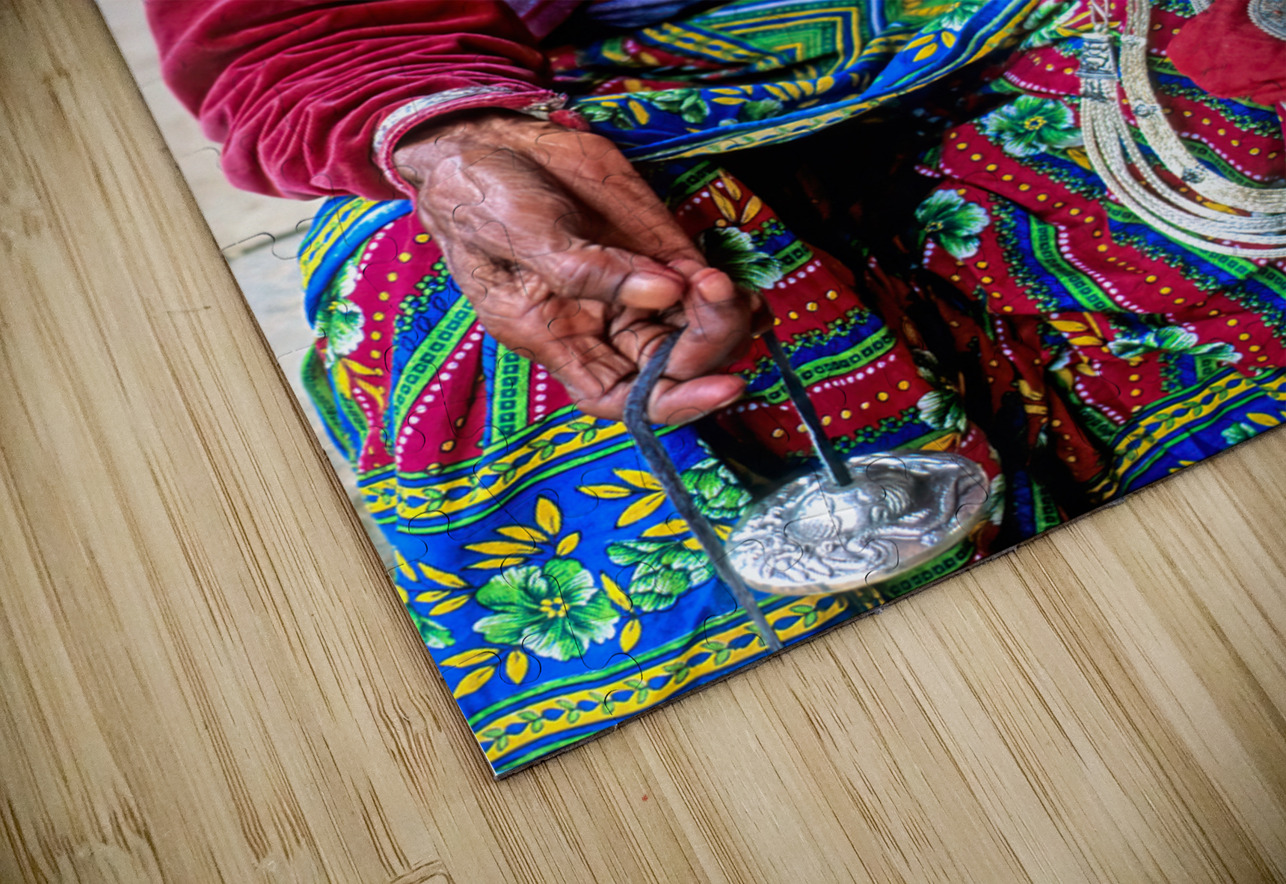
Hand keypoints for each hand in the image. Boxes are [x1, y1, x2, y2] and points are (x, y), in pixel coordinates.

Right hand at [391, 110, 756, 423]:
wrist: (481, 142)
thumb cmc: (481, 198)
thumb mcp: (524, 232)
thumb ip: (589, 269)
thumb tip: (665, 291)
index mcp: (557, 336)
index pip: (619, 395)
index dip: (671, 403)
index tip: (720, 386)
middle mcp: (600, 323)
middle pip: (666, 365)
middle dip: (707, 345)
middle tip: (725, 301)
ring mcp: (630, 289)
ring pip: (689, 330)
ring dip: (725, 321)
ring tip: (735, 291)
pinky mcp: (651, 252)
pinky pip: (697, 288)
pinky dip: (725, 294)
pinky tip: (744, 287)